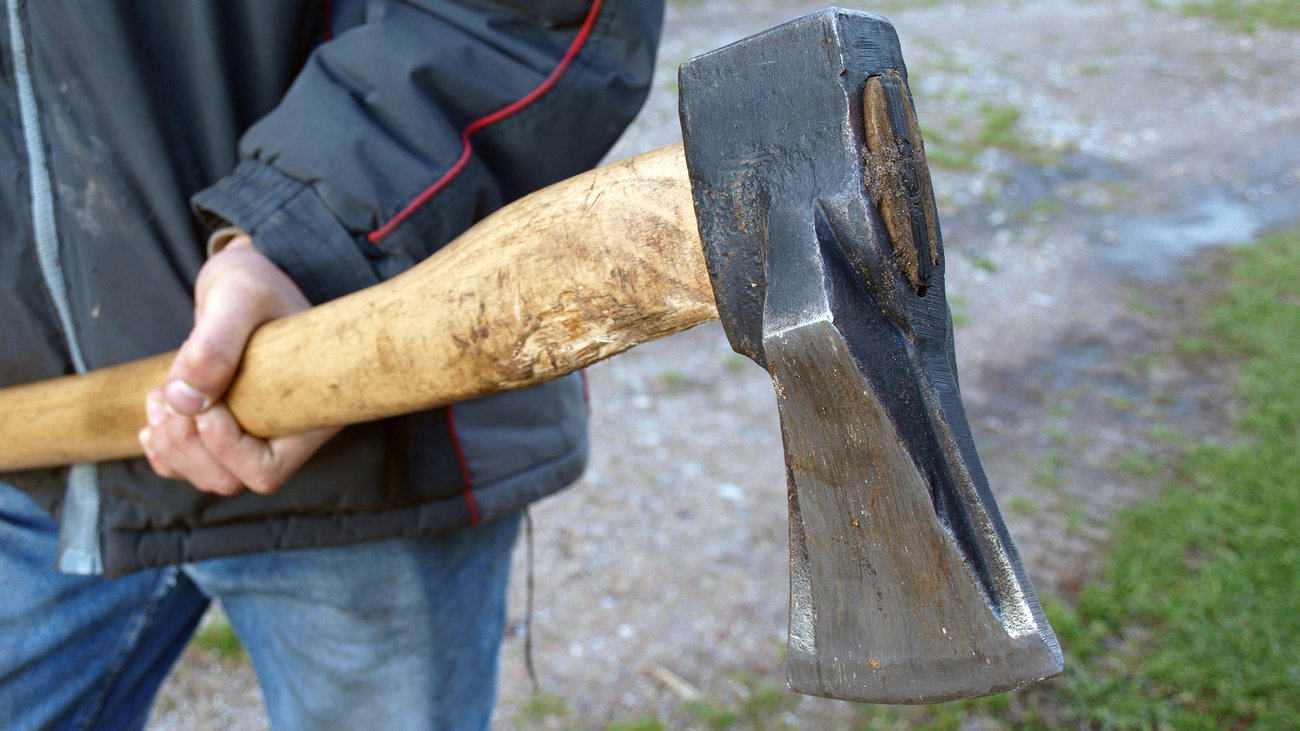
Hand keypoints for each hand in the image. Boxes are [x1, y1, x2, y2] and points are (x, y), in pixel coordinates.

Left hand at [139, 235, 339, 495]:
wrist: (246, 276)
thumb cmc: (256, 281)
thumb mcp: (238, 296)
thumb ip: (213, 344)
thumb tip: (184, 401)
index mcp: (310, 410)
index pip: (267, 470)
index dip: (227, 449)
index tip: (207, 402)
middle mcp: (288, 433)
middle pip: (232, 478)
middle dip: (187, 445)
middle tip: (162, 397)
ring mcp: (258, 435)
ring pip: (210, 476)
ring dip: (171, 446)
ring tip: (156, 399)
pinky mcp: (231, 429)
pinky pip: (195, 466)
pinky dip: (165, 452)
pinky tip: (154, 420)